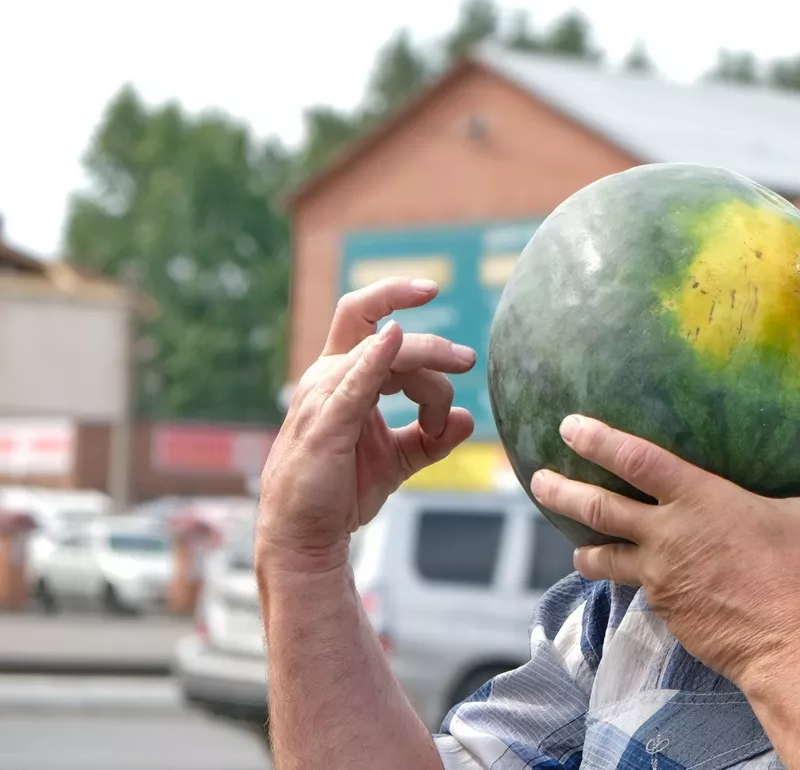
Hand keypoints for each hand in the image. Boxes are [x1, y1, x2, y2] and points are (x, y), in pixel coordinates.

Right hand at [257, 277, 477, 571]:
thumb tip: (467, 418)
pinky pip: (355, 382)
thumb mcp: (397, 458)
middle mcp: (327, 378)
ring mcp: (323, 398)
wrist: (307, 535)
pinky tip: (394, 339)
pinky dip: (375, 358)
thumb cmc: (340, 491)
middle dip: (428, 338)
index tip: (433, 288)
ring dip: (425, 368)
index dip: (397, 298)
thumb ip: (430, 437)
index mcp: (341, 378)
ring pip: (382, 355)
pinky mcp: (327, 424)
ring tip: (448, 402)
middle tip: (466, 361)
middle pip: (377, 328)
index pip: (371, 323)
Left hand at [530, 414, 799, 684]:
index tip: (569, 424)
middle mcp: (668, 533)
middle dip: (561, 489)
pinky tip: (624, 579)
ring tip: (575, 542)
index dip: (598, 438)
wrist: (786, 643)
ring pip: (603, 554)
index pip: (635, 458)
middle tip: (537, 477)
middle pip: (596, 507)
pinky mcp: (663, 607)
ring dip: (584, 545)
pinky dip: (621, 578)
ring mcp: (659, 575)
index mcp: (699, 498)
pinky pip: (632, 587)